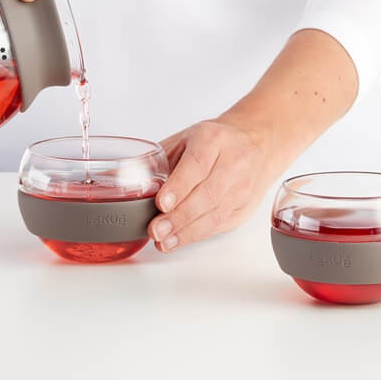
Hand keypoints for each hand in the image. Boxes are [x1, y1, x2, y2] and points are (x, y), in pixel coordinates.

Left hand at [149, 118, 281, 252]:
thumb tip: (123, 182)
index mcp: (213, 139)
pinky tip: (178, 240)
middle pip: (207, 194)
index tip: (161, 203)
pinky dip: (196, 235)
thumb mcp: (185, 138)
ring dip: (186, 232)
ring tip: (163, 241)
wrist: (257, 142)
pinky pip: (219, 224)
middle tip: (156, 229)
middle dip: (179, 216)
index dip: (179, 186)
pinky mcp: (244, 207)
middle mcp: (233, 162)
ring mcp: (242, 187)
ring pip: (215, 214)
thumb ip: (160, 159)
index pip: (197, 165)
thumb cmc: (215, 140)